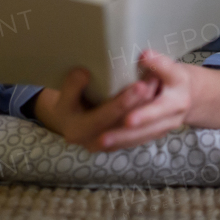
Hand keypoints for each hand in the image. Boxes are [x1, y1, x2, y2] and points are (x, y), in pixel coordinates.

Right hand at [34, 67, 158, 152]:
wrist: (67, 121)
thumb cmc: (66, 104)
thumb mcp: (62, 95)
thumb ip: (72, 85)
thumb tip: (84, 73)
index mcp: (78, 131)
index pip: (105, 117)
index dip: (123, 102)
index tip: (139, 85)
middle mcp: (94, 143)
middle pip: (124, 124)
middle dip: (141, 104)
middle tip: (154, 83)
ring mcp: (108, 147)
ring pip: (135, 130)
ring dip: (148, 109)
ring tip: (158, 86)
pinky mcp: (120, 144)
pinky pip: (139, 133)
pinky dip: (149, 117)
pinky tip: (156, 98)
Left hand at [96, 50, 193, 150]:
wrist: (187, 94)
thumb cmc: (173, 76)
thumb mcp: (170, 67)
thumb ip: (157, 62)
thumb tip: (144, 55)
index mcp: (177, 100)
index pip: (159, 108)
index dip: (144, 114)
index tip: (128, 120)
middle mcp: (172, 118)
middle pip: (147, 129)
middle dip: (125, 134)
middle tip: (103, 138)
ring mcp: (164, 129)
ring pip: (140, 138)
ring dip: (120, 141)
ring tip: (99, 142)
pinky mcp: (155, 134)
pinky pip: (137, 141)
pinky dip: (121, 144)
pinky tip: (103, 146)